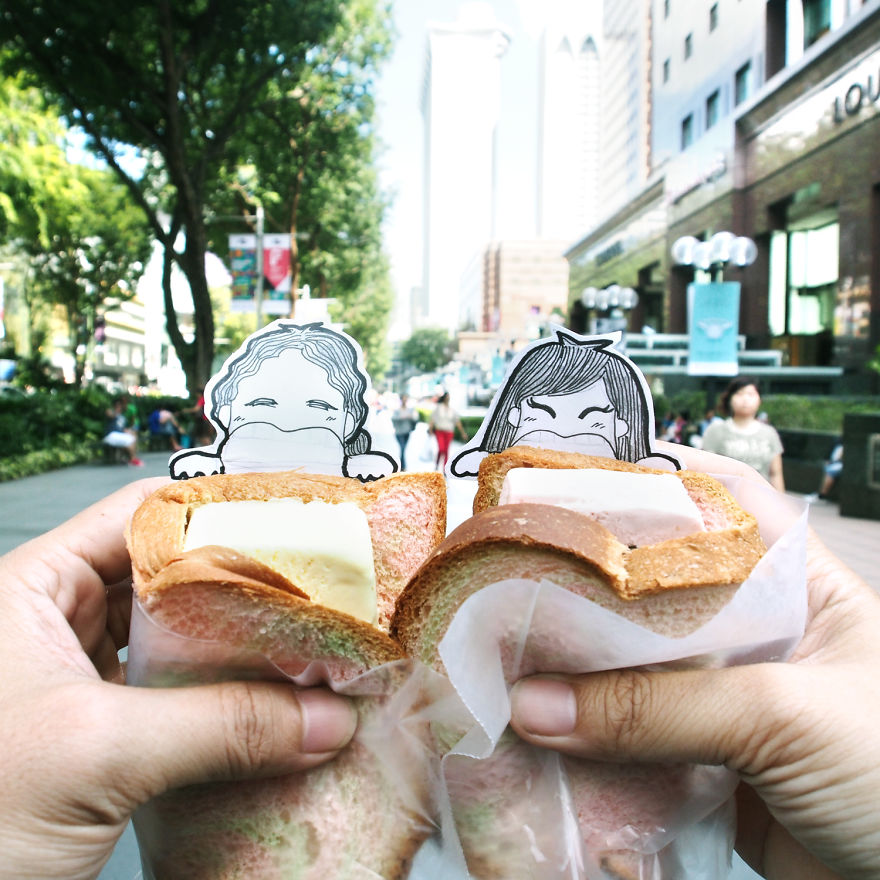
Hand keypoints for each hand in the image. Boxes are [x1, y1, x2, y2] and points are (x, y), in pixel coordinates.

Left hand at [0, 479, 356, 879]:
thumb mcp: (98, 750)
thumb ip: (221, 726)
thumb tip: (328, 720)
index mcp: (34, 588)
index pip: (140, 517)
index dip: (216, 512)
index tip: (291, 524)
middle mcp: (58, 621)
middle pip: (169, 578)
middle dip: (243, 587)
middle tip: (316, 592)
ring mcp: (81, 678)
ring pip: (178, 641)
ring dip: (239, 650)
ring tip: (307, 646)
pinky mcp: (103, 733)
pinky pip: (178, 698)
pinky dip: (224, 702)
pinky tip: (273, 708)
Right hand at [510, 443, 879, 879]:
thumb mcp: (785, 718)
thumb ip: (658, 709)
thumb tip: (535, 706)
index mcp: (799, 590)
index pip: (723, 506)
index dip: (653, 483)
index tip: (575, 484)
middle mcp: (760, 637)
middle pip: (659, 594)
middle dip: (590, 592)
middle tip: (515, 580)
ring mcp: (732, 705)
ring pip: (638, 676)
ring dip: (579, 680)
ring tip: (510, 665)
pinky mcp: (709, 769)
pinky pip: (636, 747)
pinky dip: (591, 749)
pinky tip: (546, 743)